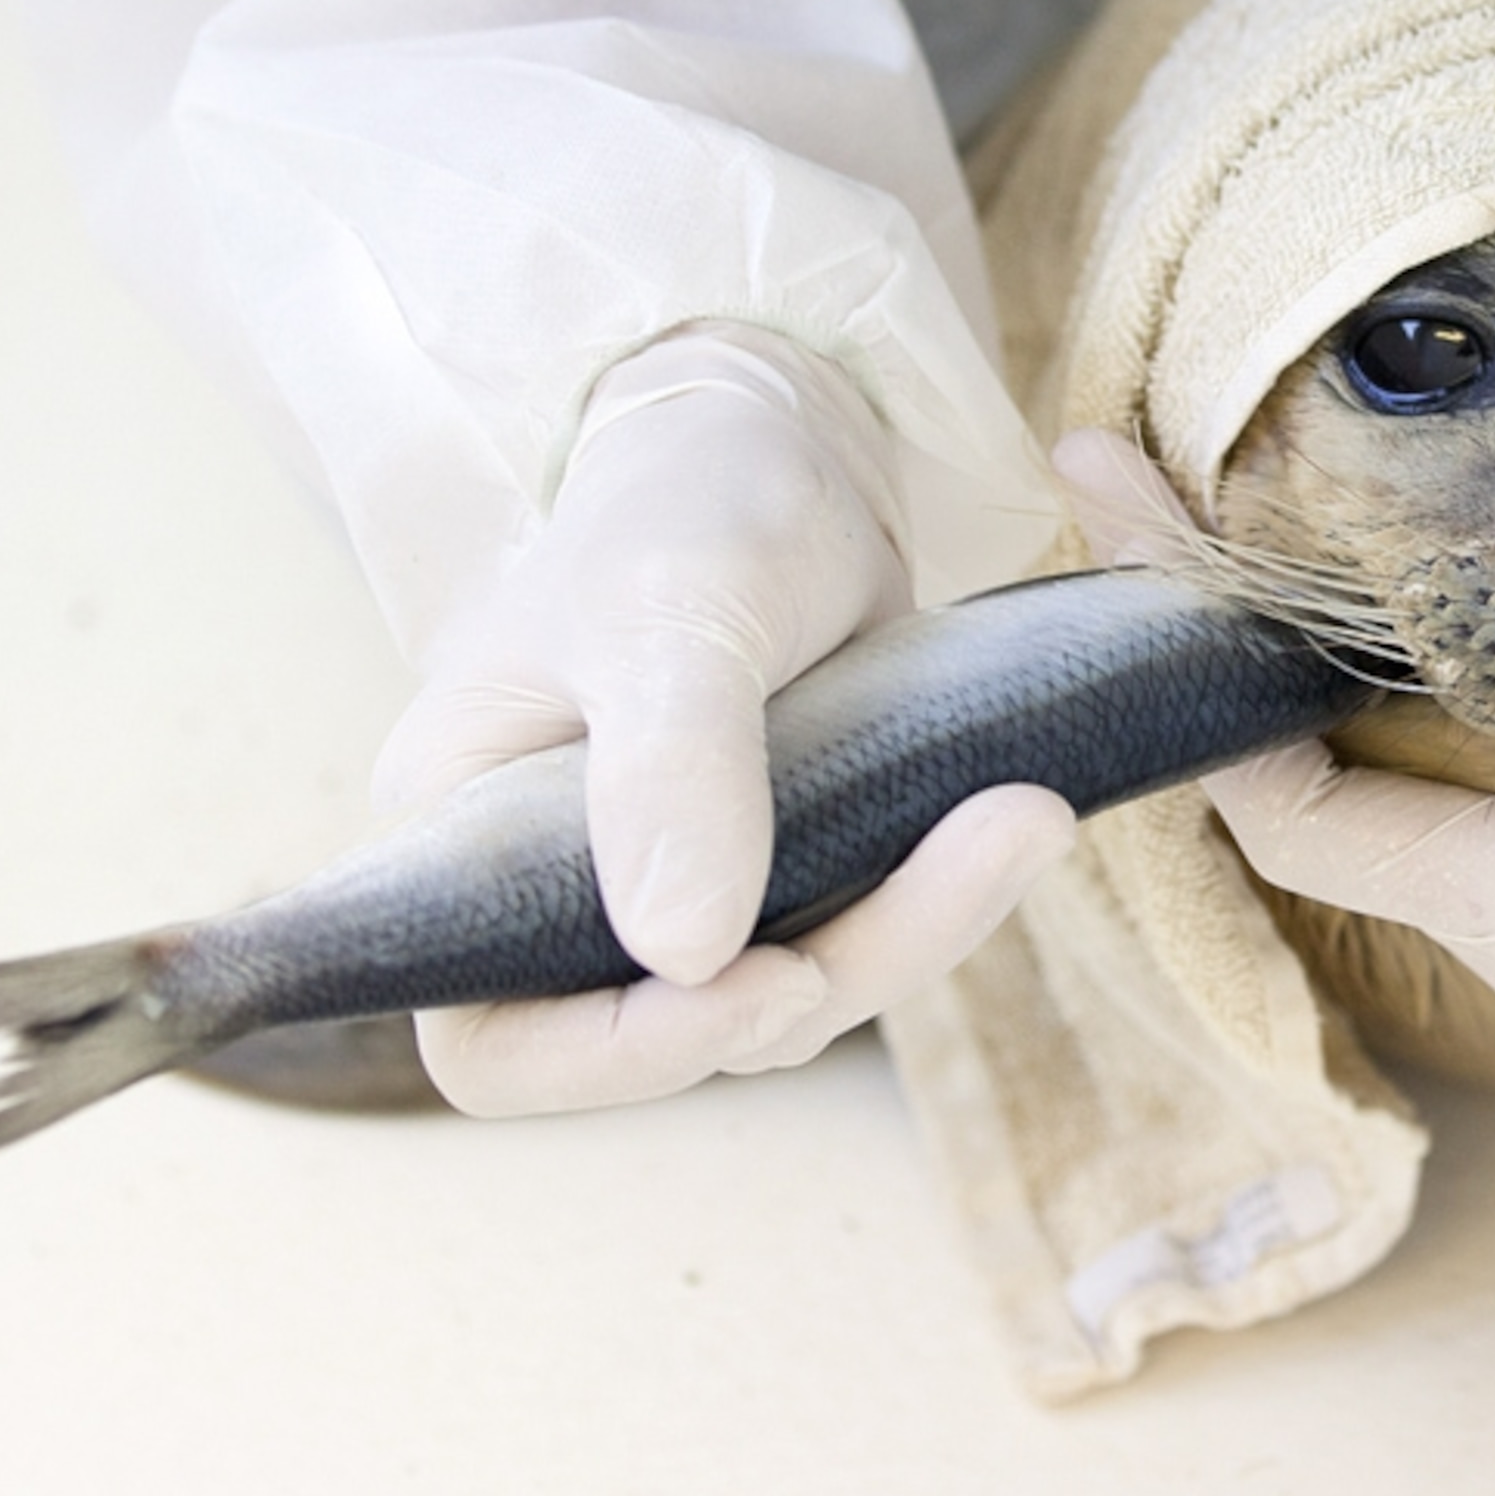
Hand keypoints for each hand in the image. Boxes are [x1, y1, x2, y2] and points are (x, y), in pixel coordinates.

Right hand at [375, 323, 1073, 1113]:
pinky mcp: (788, 869)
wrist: (781, 436)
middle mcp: (560, 891)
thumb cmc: (688, 500)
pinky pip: (863, 933)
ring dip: (923, 928)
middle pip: (679, 1033)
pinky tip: (1021, 817)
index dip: (622, 1058)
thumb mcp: (671, 607)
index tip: (770, 984)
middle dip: (829, 977)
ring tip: (1028, 818)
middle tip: (977, 856)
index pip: (496, 1045)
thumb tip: (686, 952)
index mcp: (466, 841)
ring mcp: (681, 889)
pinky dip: (948, 892)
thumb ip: (671, 772)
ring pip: (797, 993)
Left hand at [1065, 302, 1494, 1036]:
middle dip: (1217, 667)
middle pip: (1315, 820)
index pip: (1324, 826)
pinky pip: (1428, 835)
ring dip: (1281, 700)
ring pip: (1366, 829)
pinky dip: (1362, 738)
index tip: (1121, 539)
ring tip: (1198, 540)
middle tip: (1120, 493)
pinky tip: (1336, 626)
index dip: (1210, 699)